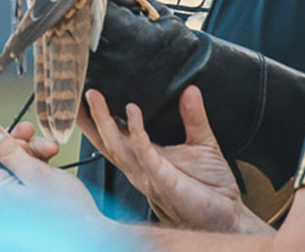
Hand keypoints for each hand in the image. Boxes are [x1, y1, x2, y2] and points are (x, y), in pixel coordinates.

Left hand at [0, 122, 105, 223]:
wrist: (87, 236)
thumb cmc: (65, 210)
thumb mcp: (36, 171)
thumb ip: (8, 151)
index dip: (1, 142)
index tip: (24, 136)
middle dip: (23, 147)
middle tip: (45, 143)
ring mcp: (11, 206)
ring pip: (14, 169)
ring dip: (34, 156)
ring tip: (54, 153)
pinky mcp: (25, 208)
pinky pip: (24, 182)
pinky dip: (37, 171)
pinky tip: (53, 168)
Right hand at [81, 86, 268, 234]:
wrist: (227, 214)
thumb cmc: (211, 185)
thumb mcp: (202, 142)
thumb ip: (193, 116)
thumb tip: (191, 88)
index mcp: (144, 157)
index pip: (113, 136)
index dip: (95, 118)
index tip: (83, 96)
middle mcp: (140, 167)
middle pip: (105, 142)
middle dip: (88, 119)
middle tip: (77, 93)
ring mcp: (148, 175)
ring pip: (116, 147)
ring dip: (103, 122)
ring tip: (95, 97)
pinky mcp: (162, 181)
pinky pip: (144, 155)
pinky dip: (136, 133)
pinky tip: (132, 112)